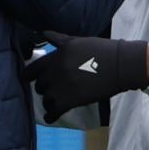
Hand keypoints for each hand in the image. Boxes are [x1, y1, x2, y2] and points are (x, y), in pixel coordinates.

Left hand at [23, 31, 148, 121]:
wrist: (120, 65)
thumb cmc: (102, 50)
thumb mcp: (77, 40)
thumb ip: (58, 39)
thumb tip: (44, 33)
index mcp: (57, 55)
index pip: (33, 68)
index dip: (28, 76)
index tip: (27, 79)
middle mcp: (56, 70)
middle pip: (40, 85)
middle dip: (43, 88)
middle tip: (49, 90)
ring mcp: (62, 86)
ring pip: (46, 99)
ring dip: (49, 102)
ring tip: (53, 103)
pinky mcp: (70, 100)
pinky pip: (53, 111)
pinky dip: (50, 115)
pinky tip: (50, 117)